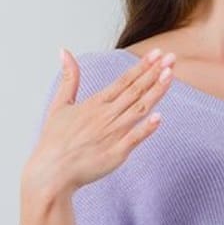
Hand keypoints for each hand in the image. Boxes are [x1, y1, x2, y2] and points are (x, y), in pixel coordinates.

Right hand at [22, 48, 173, 198]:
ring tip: (170, 75)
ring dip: (156, 92)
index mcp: (95, 104)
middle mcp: (106, 116)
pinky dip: (146, 128)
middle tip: (172, 58)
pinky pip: (134, 139)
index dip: (142, 66)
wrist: (51, 173)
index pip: (123, 81)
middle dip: (155, 73)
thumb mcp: (59, 105)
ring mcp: (112, 134)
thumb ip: (69, 79)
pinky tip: (160, 117)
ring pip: (139, 109)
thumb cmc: (55, 141)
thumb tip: (65, 52)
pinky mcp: (116, 154)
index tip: (157, 53)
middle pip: (135, 91)